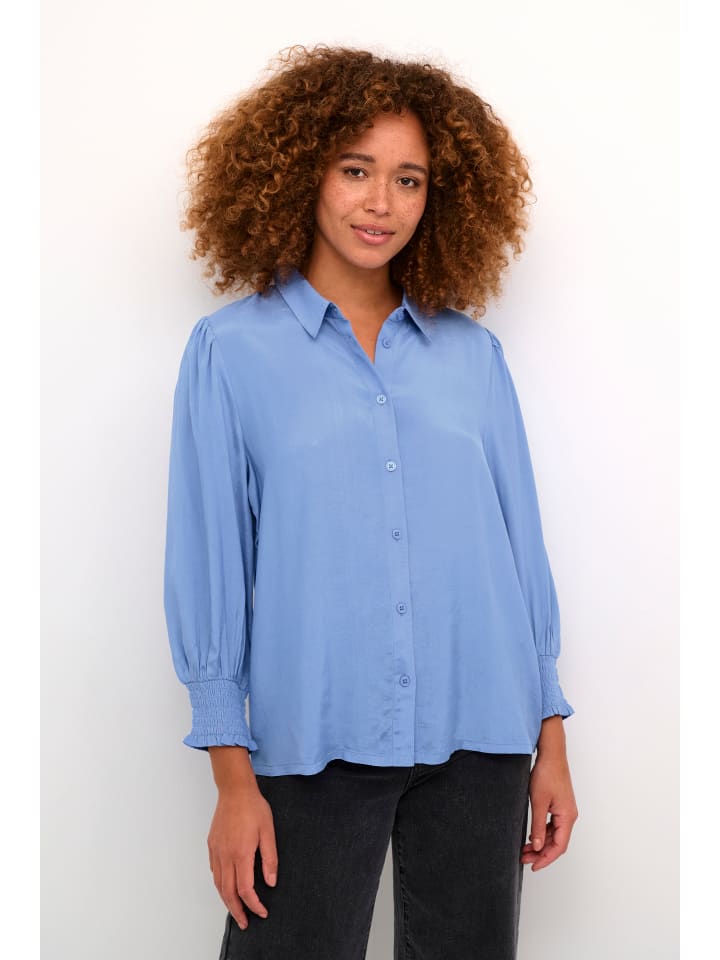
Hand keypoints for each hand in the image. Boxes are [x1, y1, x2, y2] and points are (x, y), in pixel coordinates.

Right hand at [207, 783, 277, 929]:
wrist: (235, 790)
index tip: (262, 912)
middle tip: (245, 923)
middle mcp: (225, 855)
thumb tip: (271, 882)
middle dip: (237, 911)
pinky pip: (214, 871)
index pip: (245, 889)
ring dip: (226, 900)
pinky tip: (226, 886)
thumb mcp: (268, 831)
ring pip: (218, 884)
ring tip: (236, 910)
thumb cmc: (254, 807)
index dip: (254, 905)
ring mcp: (216, 850)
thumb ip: (270, 858)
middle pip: (227, 892)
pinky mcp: (212, 845)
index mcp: (241, 853)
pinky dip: (220, 884)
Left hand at [521, 744, 577, 871]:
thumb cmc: (546, 774)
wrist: (551, 755)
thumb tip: (538, 846)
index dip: (546, 859)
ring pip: (555, 835)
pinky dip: (543, 833)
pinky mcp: (560, 805)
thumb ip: (538, 826)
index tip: (534, 866)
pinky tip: (532, 836)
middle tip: (524, 858)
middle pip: (557, 843)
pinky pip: (554, 825)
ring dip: (541, 844)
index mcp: (567, 817)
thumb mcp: (539, 802)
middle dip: (541, 853)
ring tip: (525, 849)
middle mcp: (569, 816)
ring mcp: (565, 810)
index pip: (559, 846)